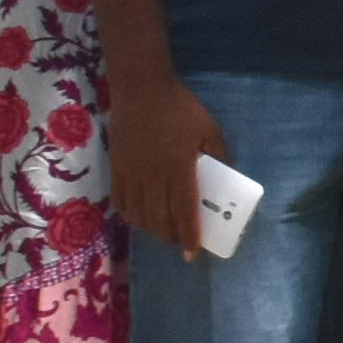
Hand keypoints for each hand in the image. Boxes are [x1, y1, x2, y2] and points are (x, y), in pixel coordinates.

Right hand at [104, 62, 228, 258]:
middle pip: (159, 218)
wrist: (141, 89)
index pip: (184, 210)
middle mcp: (153, 176)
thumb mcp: (209, 129)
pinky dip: (130, 215)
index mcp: (179, 168)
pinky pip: (121, 200)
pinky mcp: (116, 167)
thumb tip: (226, 173)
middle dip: (170, 235)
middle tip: (180, 240)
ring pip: (139, 214)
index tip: (192, 253)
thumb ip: (218, 153)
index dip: (188, 235)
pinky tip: (138, 217)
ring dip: (151, 228)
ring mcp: (131, 173)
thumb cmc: (180, 108)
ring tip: (162, 231)